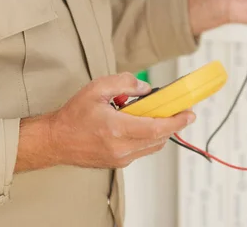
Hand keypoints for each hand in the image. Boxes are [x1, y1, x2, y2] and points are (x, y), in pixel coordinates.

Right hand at [15, 73, 195, 171]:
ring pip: (152, 146)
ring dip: (159, 130)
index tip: (189, 113)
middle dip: (172, 123)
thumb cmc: (73, 115)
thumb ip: (124, 83)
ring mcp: (120, 159)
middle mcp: (121, 148)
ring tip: (154, 113)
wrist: (56, 140)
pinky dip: (147, 137)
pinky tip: (138, 123)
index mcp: (116, 129)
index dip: (177, 121)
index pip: (156, 127)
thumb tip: (145, 88)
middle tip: (177, 108)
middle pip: (159, 138)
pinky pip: (141, 150)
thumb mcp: (96, 88)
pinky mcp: (118, 164)